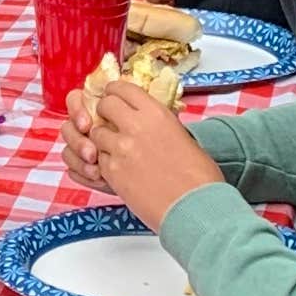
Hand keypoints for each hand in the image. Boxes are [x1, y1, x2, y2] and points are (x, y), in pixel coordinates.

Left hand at [79, 67, 223, 230]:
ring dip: (102, 139)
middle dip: (104, 112)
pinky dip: (104, 162)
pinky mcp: (112, 173)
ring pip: (96, 133)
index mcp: (156, 113)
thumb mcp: (182, 136)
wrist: (194, 207)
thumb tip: (151, 120)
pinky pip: (98, 159)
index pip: (123, 88)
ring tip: (115, 149)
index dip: (115, 92)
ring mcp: (121, 149)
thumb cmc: (199, 177)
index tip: (114, 97)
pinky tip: (118, 170)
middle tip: (109, 121)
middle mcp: (135, 126)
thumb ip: (161, 124)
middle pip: (104, 105)